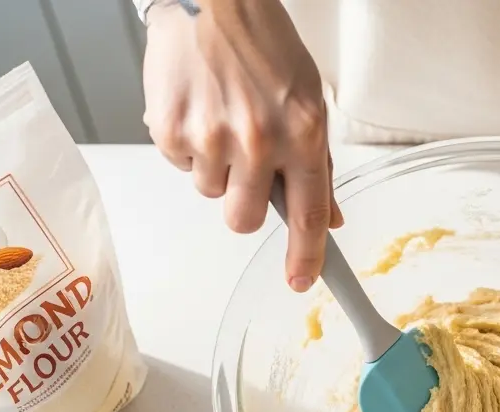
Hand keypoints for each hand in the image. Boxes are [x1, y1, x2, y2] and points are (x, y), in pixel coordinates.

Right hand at [142, 0, 341, 290]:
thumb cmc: (262, 42)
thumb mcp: (308, 99)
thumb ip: (318, 163)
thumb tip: (329, 216)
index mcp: (302, 133)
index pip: (307, 214)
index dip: (305, 256)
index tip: (300, 281)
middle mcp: (258, 141)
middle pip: (244, 220)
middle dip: (244, 204)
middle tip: (244, 167)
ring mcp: (211, 137)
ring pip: (211, 192)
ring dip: (216, 168)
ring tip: (220, 118)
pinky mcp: (170, 130)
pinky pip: (179, 165)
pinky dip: (186, 145)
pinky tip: (197, 108)